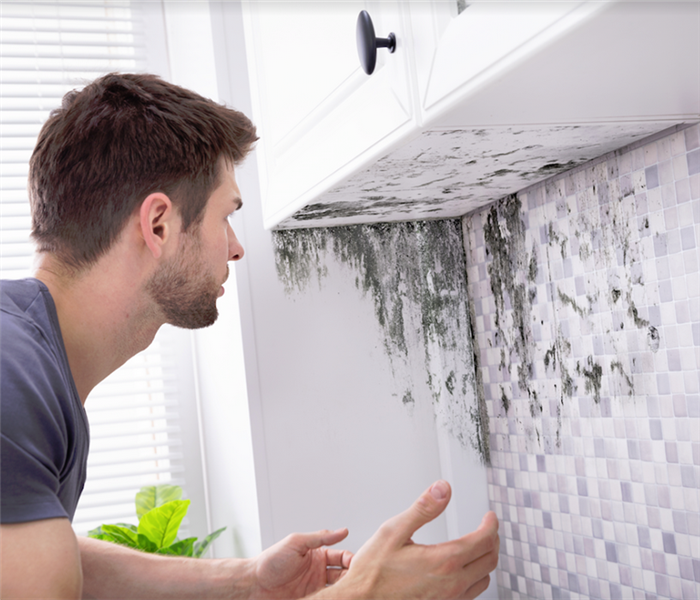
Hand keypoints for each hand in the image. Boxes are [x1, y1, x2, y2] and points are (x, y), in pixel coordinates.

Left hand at [251, 528, 353, 598]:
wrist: (254, 584)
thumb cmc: (271, 561)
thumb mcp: (296, 542)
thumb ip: (320, 537)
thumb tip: (343, 531)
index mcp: (318, 555)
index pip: (343, 557)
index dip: (352, 560)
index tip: (360, 565)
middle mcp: (319, 572)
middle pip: (344, 575)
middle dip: (352, 577)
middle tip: (359, 582)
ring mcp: (315, 588)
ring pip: (337, 590)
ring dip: (344, 591)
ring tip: (352, 593)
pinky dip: (333, 598)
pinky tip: (339, 598)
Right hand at [332, 480, 498, 599]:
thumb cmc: (373, 571)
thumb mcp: (393, 531)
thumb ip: (423, 509)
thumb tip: (443, 489)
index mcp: (444, 562)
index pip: (483, 540)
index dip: (491, 525)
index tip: (489, 516)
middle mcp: (452, 584)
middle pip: (490, 560)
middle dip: (492, 540)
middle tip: (487, 528)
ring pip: (484, 580)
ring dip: (486, 560)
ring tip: (479, 547)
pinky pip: (471, 594)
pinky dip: (475, 578)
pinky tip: (463, 570)